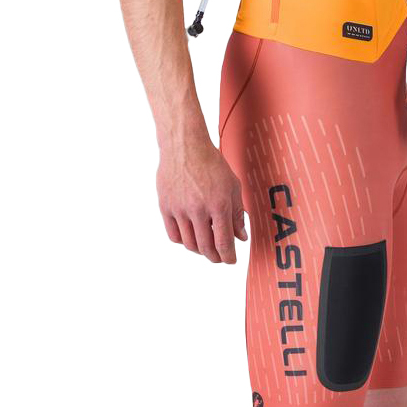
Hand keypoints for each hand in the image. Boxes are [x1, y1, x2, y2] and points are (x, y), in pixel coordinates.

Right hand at [156, 140, 247, 263]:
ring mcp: (179, 209)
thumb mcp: (233, 186)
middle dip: (215, 257)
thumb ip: (237, 213)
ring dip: (200, 250)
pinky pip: (174, 235)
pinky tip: (190, 236)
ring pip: (189, 244)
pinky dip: (183, 241)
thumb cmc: (211, 164)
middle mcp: (198, 210)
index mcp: (219, 204)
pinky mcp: (165, 207)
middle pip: (206, 247)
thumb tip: (241, 237)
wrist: (185, 146)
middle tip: (220, 257)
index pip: (223, 242)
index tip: (231, 260)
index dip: (228, 256)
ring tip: (206, 246)